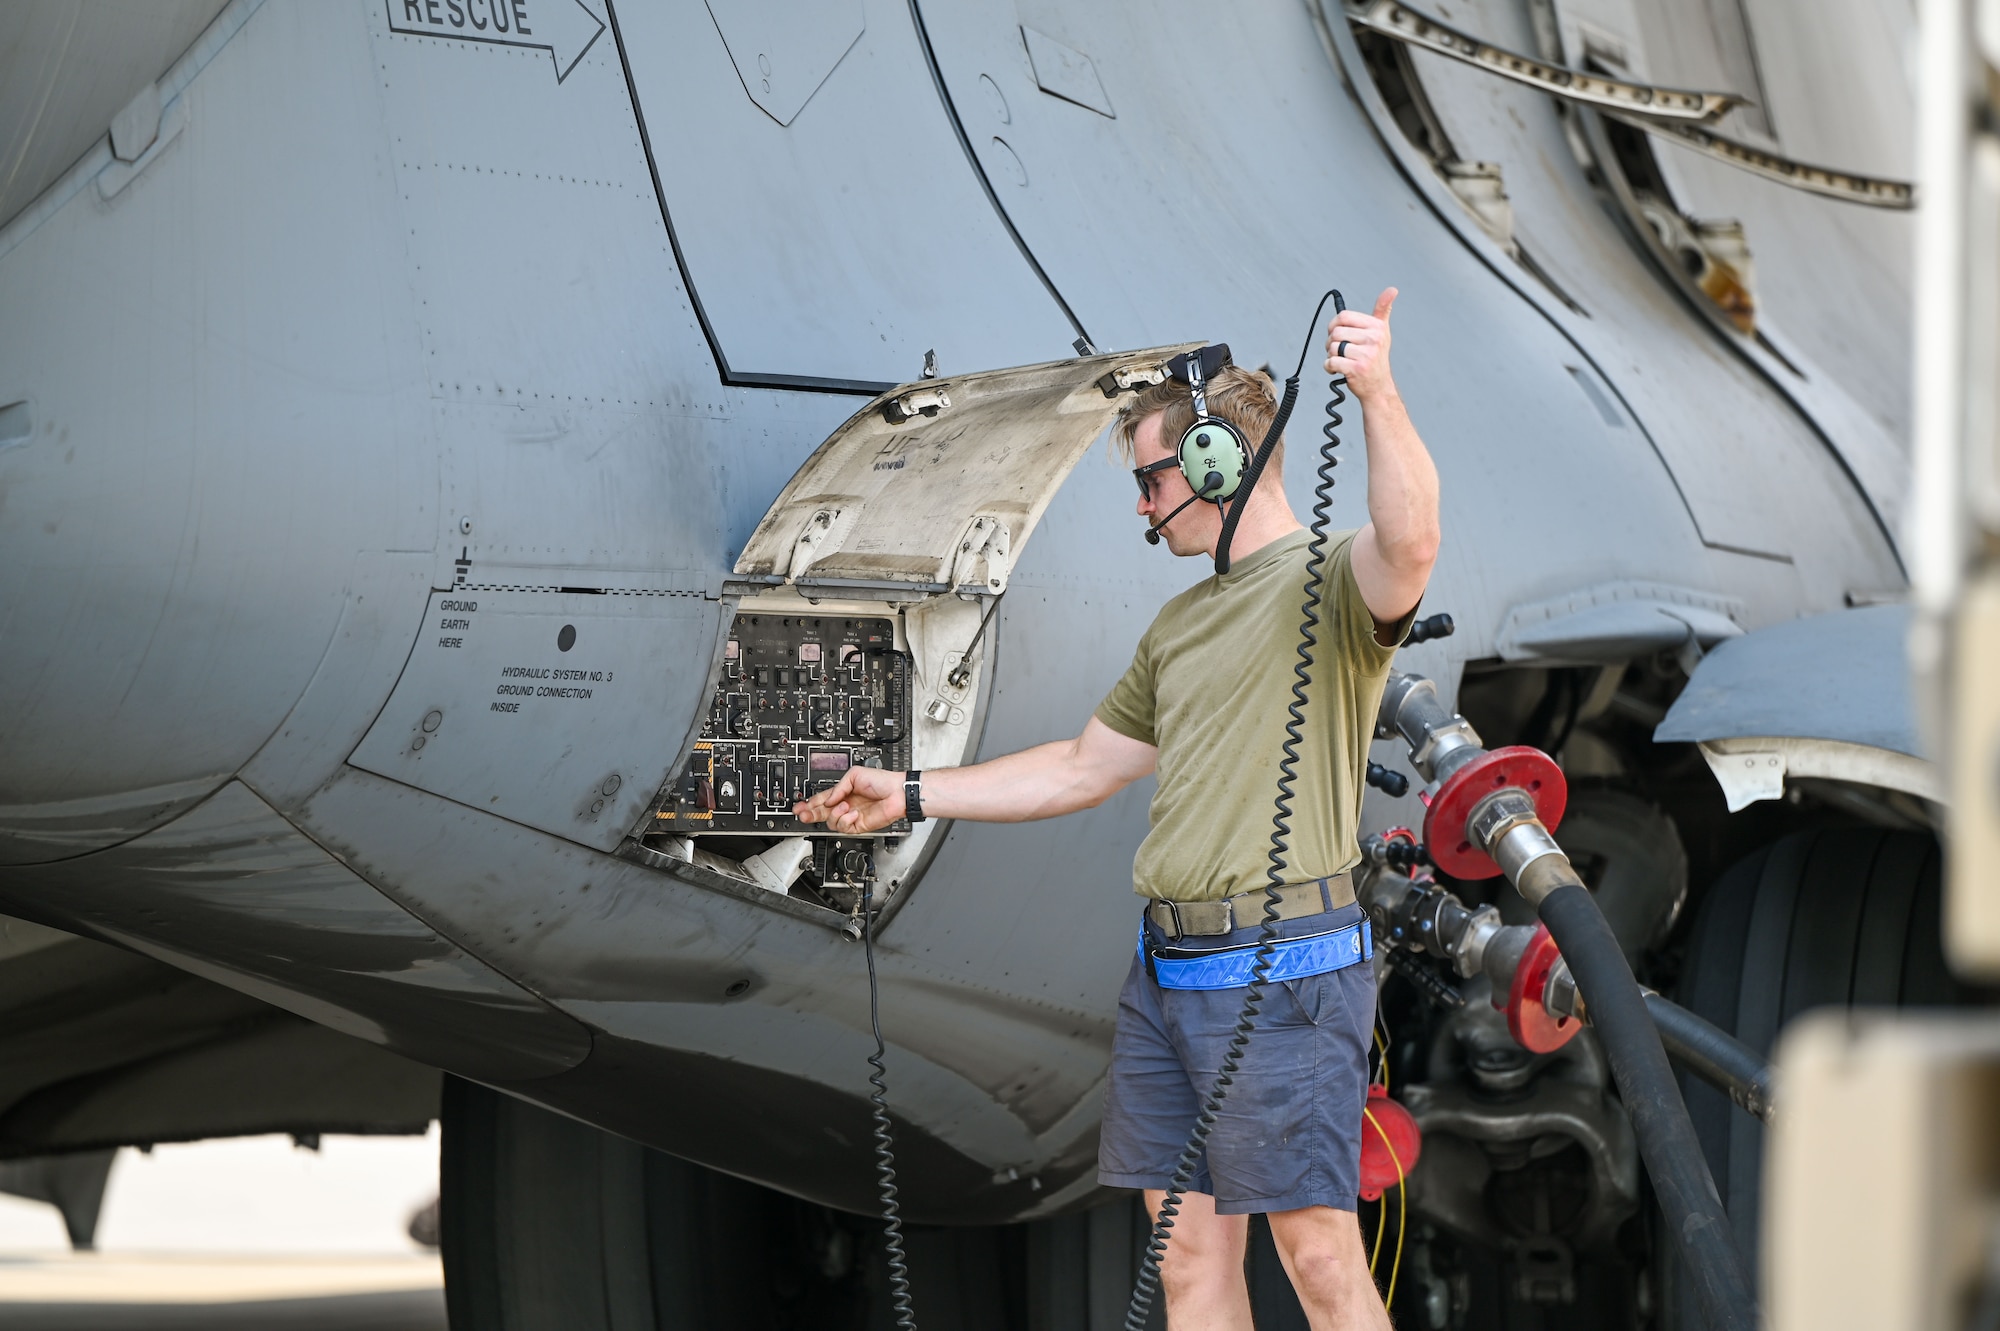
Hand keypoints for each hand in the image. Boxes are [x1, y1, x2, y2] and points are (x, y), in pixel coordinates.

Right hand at [794, 767, 905, 833]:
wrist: (896, 793)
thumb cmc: (882, 781)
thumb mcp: (855, 774)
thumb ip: (838, 787)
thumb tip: (828, 800)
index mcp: (843, 792)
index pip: (822, 799)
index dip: (809, 803)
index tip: (799, 807)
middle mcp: (845, 804)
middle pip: (822, 813)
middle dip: (810, 814)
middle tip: (802, 814)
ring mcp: (851, 816)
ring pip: (831, 822)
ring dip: (835, 814)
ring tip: (844, 805)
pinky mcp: (858, 825)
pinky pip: (844, 827)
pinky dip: (846, 820)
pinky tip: (853, 813)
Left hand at [1326, 287, 1398, 403]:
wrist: (1378, 387)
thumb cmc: (1376, 357)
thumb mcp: (1382, 332)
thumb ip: (1383, 310)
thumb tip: (1392, 289)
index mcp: (1377, 327)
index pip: (1343, 317)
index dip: (1334, 325)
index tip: (1337, 333)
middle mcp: (1374, 339)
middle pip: (1335, 332)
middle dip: (1331, 342)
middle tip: (1339, 351)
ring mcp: (1366, 354)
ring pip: (1332, 347)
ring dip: (1330, 356)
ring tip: (1341, 360)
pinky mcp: (1356, 369)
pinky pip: (1331, 362)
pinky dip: (1329, 367)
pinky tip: (1337, 370)